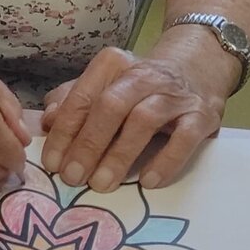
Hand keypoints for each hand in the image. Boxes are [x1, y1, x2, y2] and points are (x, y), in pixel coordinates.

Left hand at [39, 38, 236, 191]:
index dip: (64, 131)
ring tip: (102, 184)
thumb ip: (73, 100)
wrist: (198, 68)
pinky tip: (148, 181)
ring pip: (144, 120)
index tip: (52, 163)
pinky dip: (166, 160)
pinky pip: (185, 138)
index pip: (83, 96)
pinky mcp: (202, 115)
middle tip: (73, 177)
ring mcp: (175, 95)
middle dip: (88, 143)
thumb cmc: (139, 86)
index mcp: (113, 65)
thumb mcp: (105, 85)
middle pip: (110, 106)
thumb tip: (47, 121)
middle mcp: (144, 75)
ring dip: (120, 154)